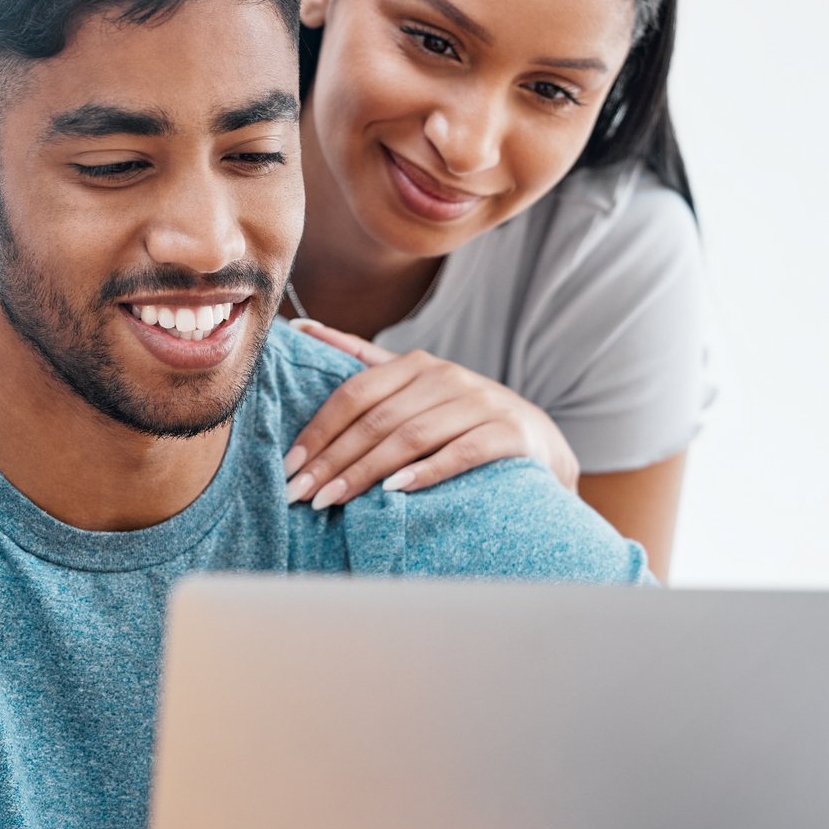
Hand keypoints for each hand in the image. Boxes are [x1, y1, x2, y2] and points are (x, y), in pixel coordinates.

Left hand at [283, 319, 578, 507]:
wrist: (539, 446)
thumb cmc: (461, 420)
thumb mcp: (416, 388)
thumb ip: (362, 361)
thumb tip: (301, 328)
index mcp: (416, 365)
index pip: (354, 394)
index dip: (318, 431)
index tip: (289, 467)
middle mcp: (446, 377)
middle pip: (375, 419)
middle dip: (332, 460)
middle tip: (299, 493)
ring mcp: (479, 404)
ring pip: (409, 437)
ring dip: (365, 472)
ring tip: (331, 500)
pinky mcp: (507, 434)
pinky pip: (459, 453)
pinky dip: (425, 471)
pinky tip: (395, 491)